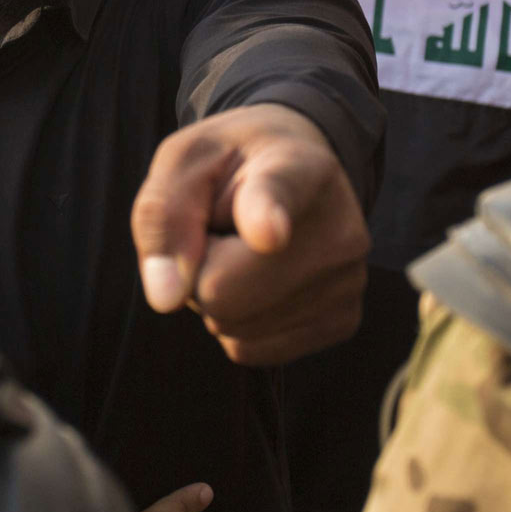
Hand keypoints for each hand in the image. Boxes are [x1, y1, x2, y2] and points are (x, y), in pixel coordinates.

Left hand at [132, 104, 369, 364]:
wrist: (296, 172)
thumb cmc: (229, 167)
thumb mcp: (183, 162)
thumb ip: (162, 216)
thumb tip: (166, 299)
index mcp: (297, 168)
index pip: (277, 198)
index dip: (266, 218)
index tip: (268, 233)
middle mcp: (338, 228)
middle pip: (220, 291)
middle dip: (198, 268)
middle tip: (221, 230)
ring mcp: (348, 281)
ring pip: (232, 326)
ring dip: (217, 294)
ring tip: (244, 250)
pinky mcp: (343, 322)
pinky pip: (248, 349)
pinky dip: (237, 322)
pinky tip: (260, 281)